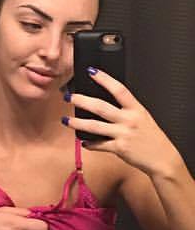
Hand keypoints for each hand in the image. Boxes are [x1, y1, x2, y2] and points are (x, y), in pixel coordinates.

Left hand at [63, 69, 182, 178]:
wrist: (162, 157)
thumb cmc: (152, 137)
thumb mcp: (143, 117)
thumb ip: (127, 111)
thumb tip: (107, 103)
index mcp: (137, 109)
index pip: (119, 90)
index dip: (105, 79)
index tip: (92, 72)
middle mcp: (129, 120)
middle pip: (101, 107)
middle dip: (82, 101)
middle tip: (69, 97)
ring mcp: (123, 134)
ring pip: (95, 126)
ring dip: (77, 123)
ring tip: (65, 120)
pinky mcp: (119, 148)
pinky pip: (99, 145)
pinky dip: (89, 144)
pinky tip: (82, 142)